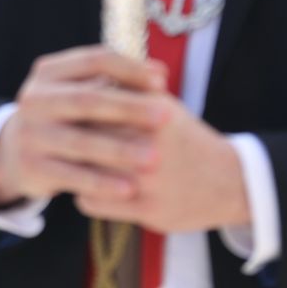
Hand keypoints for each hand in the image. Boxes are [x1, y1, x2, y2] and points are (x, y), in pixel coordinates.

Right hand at [0, 46, 164, 208]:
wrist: (18, 153)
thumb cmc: (68, 117)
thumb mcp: (81, 93)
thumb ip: (117, 83)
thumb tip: (160, 74)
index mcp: (48, 72)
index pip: (92, 61)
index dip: (129, 69)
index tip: (162, 81)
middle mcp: (34, 99)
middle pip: (86, 100)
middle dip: (129, 108)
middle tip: (166, 116)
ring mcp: (29, 133)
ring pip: (79, 141)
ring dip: (119, 150)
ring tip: (154, 158)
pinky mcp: (30, 167)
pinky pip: (70, 176)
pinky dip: (101, 182)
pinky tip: (129, 189)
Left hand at [73, 93, 251, 234]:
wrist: (230, 182)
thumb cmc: (182, 137)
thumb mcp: (161, 104)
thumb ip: (124, 88)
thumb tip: (80, 77)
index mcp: (152, 114)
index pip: (93, 108)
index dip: (72, 112)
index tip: (61, 114)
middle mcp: (151, 146)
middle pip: (86, 139)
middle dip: (69, 139)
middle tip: (57, 139)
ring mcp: (149, 181)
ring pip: (83, 172)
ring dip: (73, 168)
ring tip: (68, 163)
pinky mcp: (147, 210)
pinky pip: (91, 201)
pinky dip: (85, 195)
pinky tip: (88, 188)